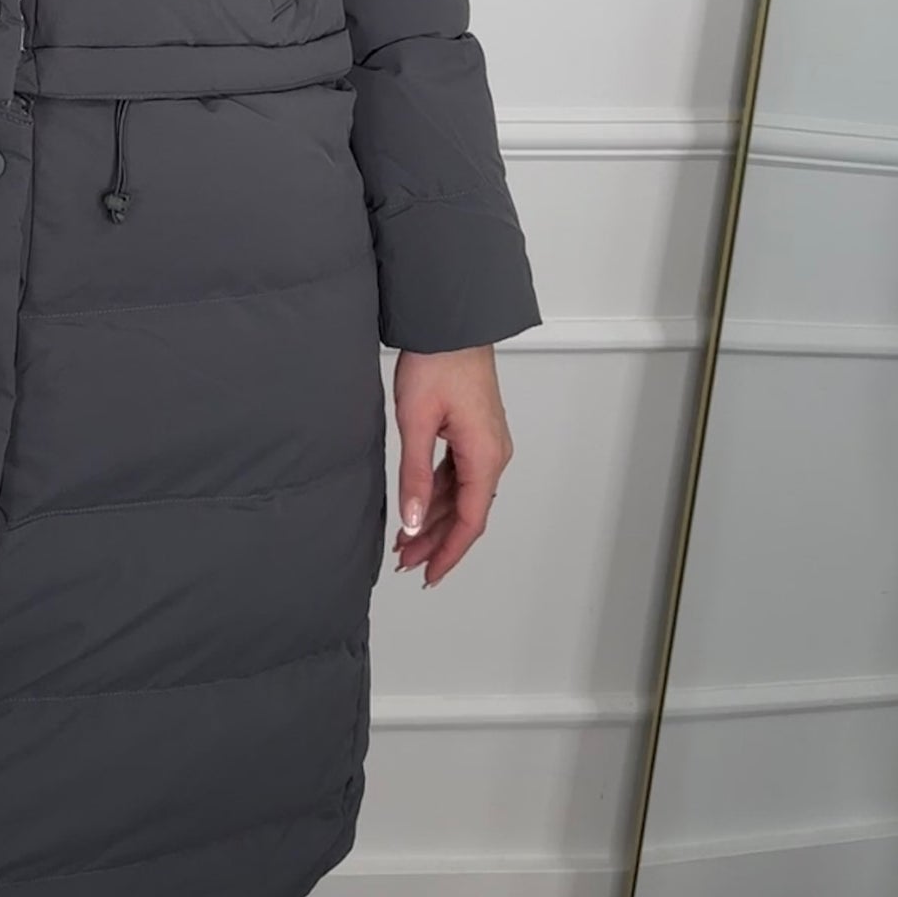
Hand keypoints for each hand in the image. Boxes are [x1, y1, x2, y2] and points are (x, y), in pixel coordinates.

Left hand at [389, 342, 513, 588]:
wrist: (450, 321)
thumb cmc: (437, 361)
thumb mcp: (416, 422)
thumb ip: (415, 475)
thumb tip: (413, 522)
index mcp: (485, 457)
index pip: (469, 521)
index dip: (448, 552)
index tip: (428, 575)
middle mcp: (493, 454)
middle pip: (465, 512)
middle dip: (434, 540)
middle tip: (404, 561)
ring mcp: (485, 442)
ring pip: (460, 495)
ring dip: (434, 518)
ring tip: (404, 540)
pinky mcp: (474, 431)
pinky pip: (458, 474)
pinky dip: (437, 493)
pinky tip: (419, 505)